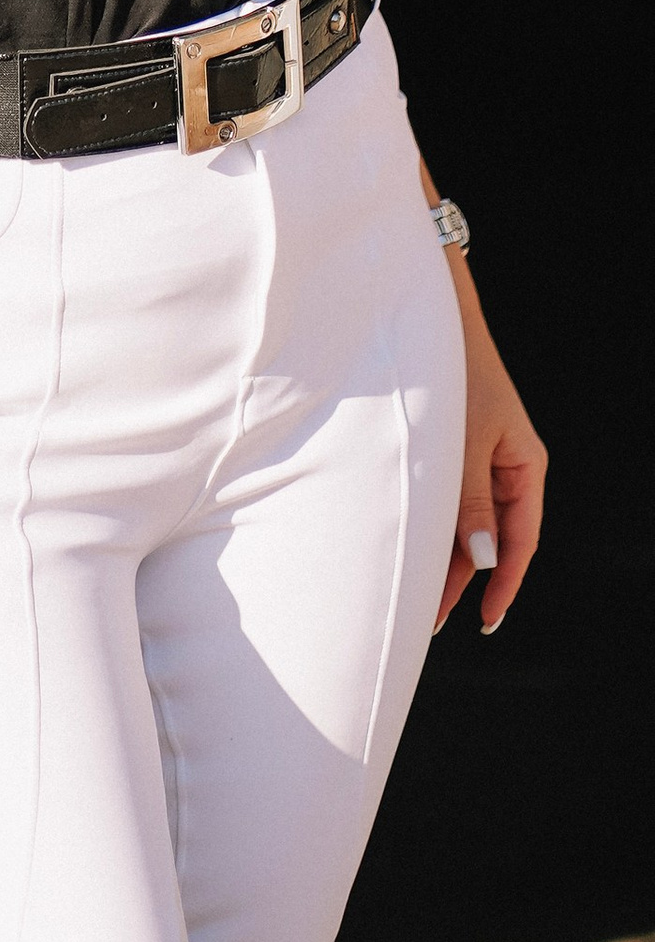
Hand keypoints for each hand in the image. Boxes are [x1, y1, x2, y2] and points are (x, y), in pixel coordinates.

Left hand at [437, 277, 545, 636]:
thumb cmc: (453, 378)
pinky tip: (416, 552)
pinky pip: (453, 501)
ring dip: (447, 558)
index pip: (520, 541)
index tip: (485, 620)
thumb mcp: (464, 445)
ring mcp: (482, 460)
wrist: (433, 321)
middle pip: (491, 538)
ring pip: (469, 523)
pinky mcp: (456, 452)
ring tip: (418, 599)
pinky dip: (437, 527)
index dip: (504, 584)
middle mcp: (507, 468)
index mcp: (524, 467)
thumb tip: (484, 561)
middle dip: (464, 580)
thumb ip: (471, 502)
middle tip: (433, 620)